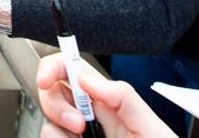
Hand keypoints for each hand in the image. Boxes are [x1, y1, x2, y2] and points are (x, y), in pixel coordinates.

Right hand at [37, 54, 177, 137]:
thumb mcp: (151, 129)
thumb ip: (123, 98)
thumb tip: (88, 78)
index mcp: (109, 106)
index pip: (76, 73)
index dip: (56, 68)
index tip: (47, 79)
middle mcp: (89, 123)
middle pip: (52, 96)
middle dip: (55, 105)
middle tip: (78, 125)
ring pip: (48, 128)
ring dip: (58, 134)